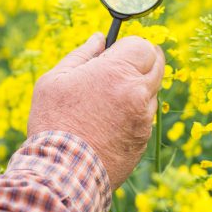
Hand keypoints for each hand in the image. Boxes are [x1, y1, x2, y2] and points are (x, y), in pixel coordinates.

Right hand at [27, 32, 164, 188]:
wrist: (62, 173)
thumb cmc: (54, 122)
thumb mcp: (55, 80)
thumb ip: (82, 54)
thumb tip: (99, 39)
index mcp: (116, 72)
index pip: (143, 45)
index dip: (130, 46)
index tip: (118, 51)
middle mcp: (137, 93)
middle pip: (157, 64)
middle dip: (142, 61)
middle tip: (122, 67)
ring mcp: (143, 118)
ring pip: (152, 91)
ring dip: (138, 88)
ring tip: (108, 100)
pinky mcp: (143, 140)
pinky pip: (145, 117)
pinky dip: (134, 113)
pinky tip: (109, 121)